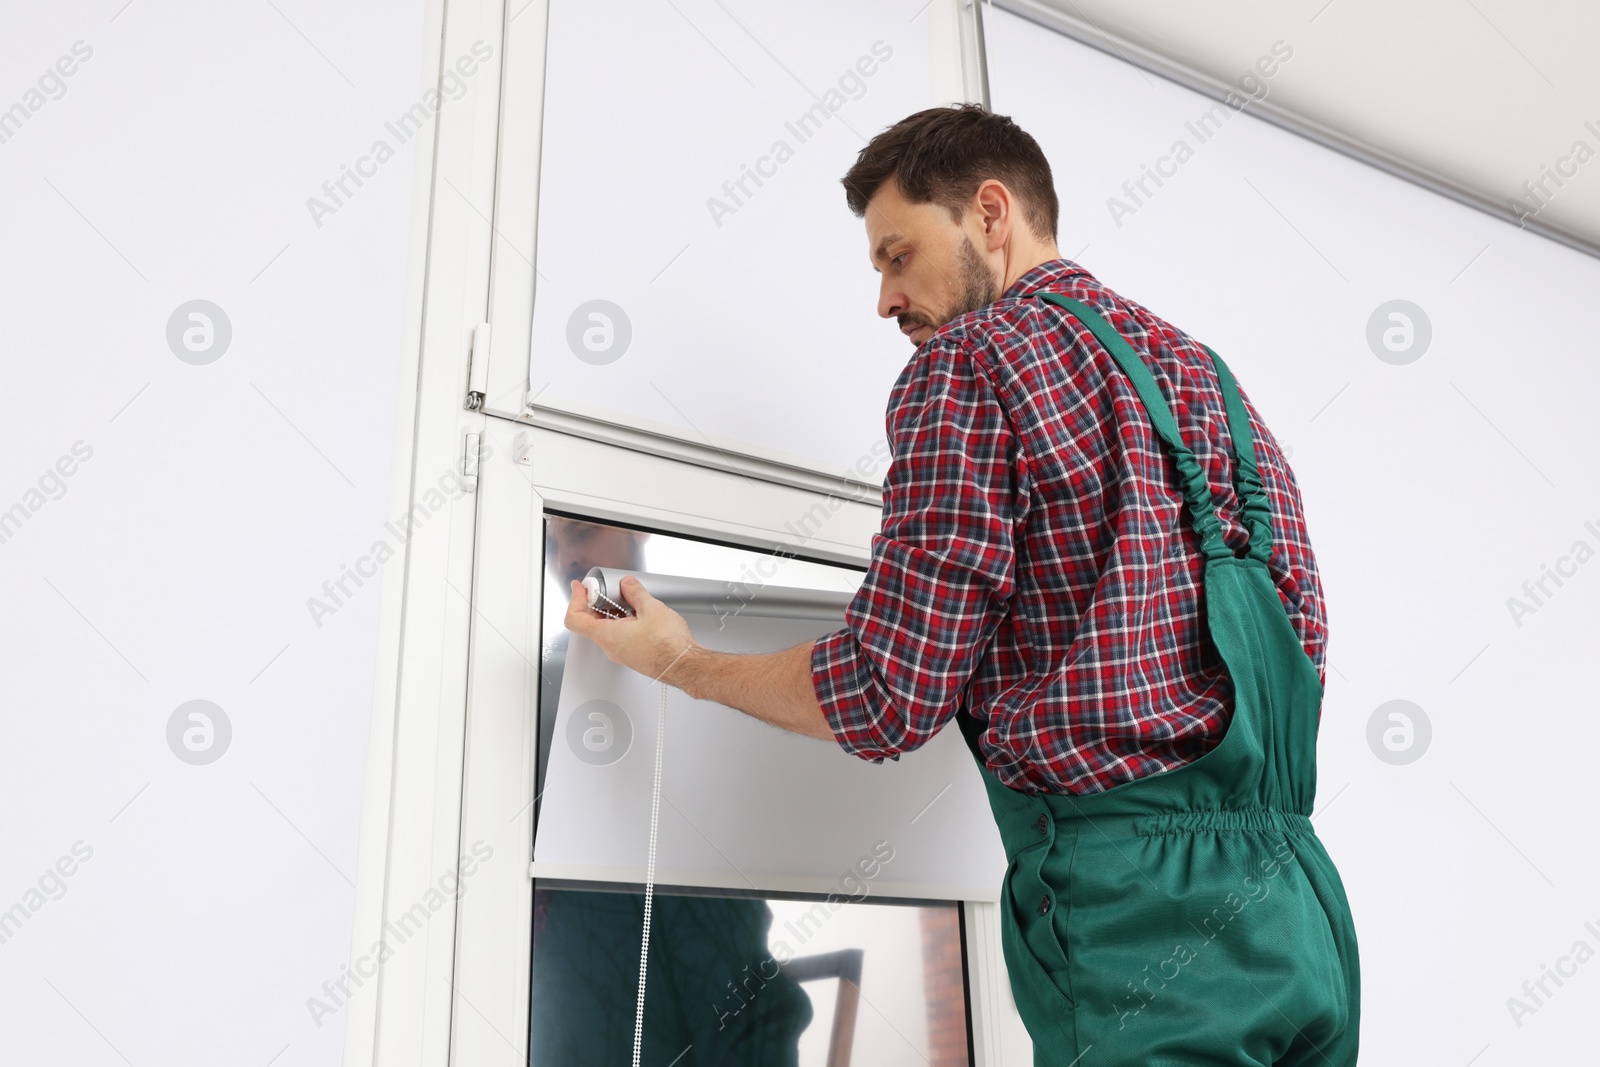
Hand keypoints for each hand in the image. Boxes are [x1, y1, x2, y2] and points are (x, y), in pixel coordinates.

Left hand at [564, 575, 699, 687]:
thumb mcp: (651, 608)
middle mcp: (611, 647)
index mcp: (608, 636)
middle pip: (590, 622)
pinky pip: (619, 636)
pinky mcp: (632, 654)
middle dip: (596, 602)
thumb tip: (628, 585)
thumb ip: (635, 593)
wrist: (684, 664)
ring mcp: (621, 653)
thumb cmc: (669, 645)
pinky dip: (622, 621)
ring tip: (627, 599)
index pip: (575, 619)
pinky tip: (637, 613)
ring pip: (606, 629)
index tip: (580, 588)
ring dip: (611, 612)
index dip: (575, 599)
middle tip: (606, 589)